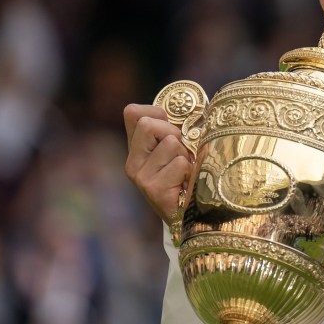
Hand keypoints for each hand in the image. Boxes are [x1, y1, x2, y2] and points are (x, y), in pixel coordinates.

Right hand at [123, 103, 193, 225]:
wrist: (191, 216)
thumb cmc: (189, 177)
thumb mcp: (179, 148)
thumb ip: (174, 128)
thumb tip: (189, 108)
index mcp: (136, 148)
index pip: (132, 113)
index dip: (156, 113)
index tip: (172, 127)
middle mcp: (133, 162)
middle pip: (148, 124)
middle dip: (174, 133)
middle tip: (183, 153)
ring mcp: (140, 176)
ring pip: (170, 143)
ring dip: (186, 154)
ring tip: (187, 171)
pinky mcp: (154, 189)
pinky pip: (179, 163)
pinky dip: (190, 170)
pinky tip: (187, 183)